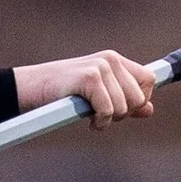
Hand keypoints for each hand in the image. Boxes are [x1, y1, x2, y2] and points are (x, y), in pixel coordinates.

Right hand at [15, 51, 161, 127]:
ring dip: (109, 119)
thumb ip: (124, 99)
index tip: (122, 109)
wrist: (31, 88)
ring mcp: (100, 67)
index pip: (149, 79)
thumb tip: (149, 110)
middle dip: (124, 113)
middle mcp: (110, 60)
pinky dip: (100, 121)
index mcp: (114, 60)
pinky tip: (89, 120)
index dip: (140, 99)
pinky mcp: (89, 78)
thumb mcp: (98, 95)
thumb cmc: (63, 93)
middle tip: (102, 115)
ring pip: (125, 107)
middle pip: (139, 97)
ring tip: (92, 117)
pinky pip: (108, 110)